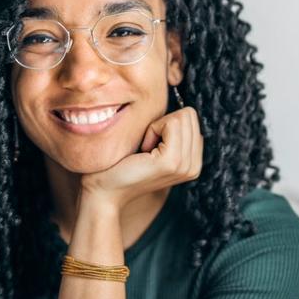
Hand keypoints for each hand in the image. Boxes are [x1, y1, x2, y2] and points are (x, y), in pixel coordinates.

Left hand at [80, 106, 202, 209]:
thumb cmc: (121, 165)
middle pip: (189, 115)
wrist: (104, 192)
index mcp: (193, 162)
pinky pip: (171, 123)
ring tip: (144, 150)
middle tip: (146, 147)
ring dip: (157, 126)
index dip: (166, 124)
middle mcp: (194, 166)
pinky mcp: (172, 161)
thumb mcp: (153, 147)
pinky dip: (153, 129)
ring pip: (182, 116)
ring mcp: (185, 165)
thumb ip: (171, 132)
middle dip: (163, 123)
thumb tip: (179, 107)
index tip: (150, 145)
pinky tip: (142, 150)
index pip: (192, 119)